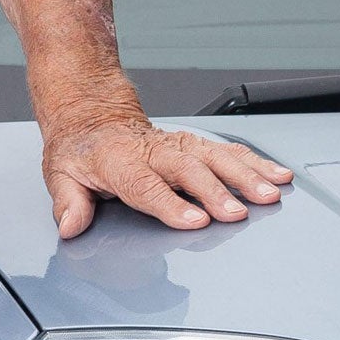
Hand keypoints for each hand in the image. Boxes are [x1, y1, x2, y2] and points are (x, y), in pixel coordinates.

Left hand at [40, 99, 292, 238]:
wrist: (91, 112)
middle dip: (214, 190)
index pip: (145, 185)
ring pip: (214, 156)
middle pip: (187, 170)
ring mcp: (176, 145)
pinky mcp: (193, 144)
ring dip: (244, 175)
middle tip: (236, 212)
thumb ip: (69, 203)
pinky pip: (227, 151)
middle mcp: (152, 151)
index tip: (194, 220)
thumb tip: (71, 226)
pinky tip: (278, 175)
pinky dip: (255, 161)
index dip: (169, 203)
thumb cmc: (80, 150)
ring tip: (270, 193)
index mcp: (118, 161)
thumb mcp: (61, 174)